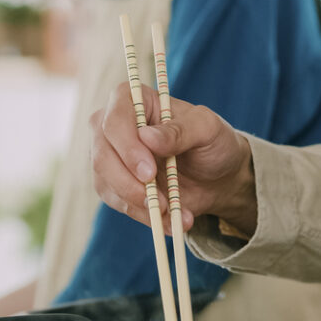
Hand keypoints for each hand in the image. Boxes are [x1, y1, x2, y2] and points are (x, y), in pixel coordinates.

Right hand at [91, 83, 258, 235]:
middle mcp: (114, 126)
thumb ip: (181, 131)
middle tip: (160, 202)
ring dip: (139, 203)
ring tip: (172, 211)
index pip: (115, 119)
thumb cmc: (213, 142)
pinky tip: (169, 220)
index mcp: (135, 100)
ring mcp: (111, 156)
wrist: (218, 176)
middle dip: (129, 182)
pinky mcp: (114, 184)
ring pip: (106, 182)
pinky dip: (144, 216)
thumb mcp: (207, 130)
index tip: (148, 173)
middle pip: (102, 154)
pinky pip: (119, 204)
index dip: (127, 147)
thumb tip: (147, 137)